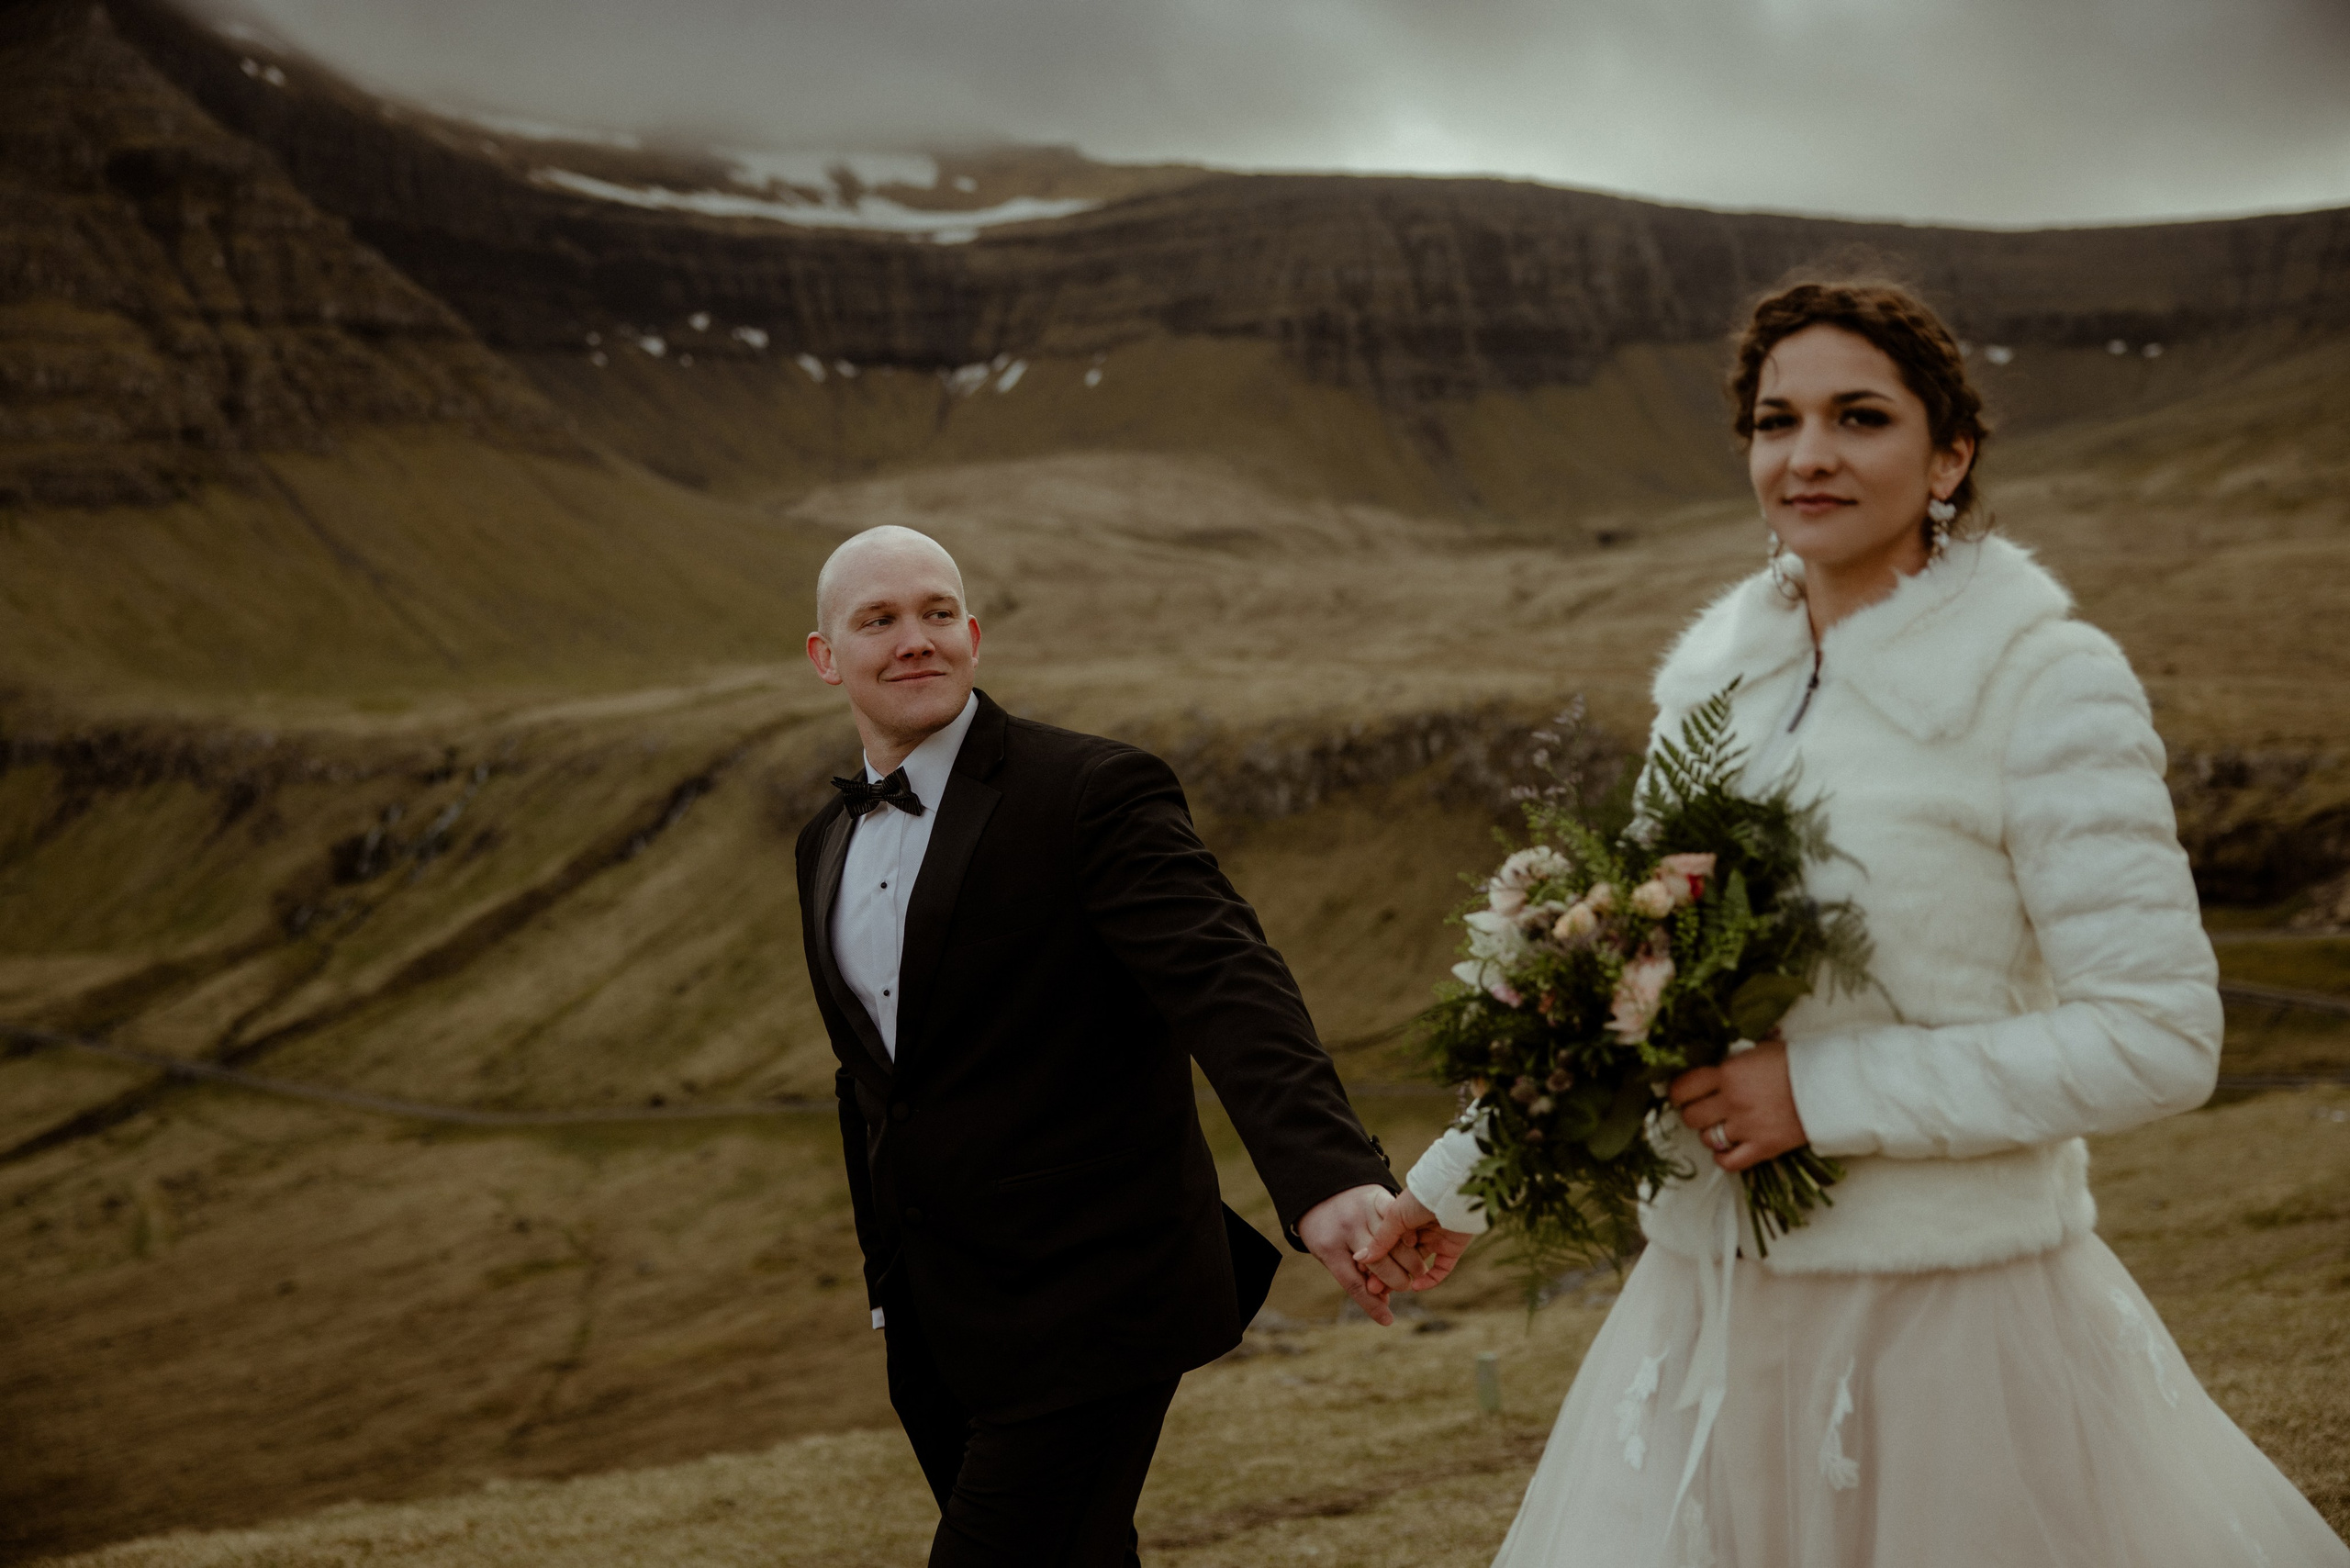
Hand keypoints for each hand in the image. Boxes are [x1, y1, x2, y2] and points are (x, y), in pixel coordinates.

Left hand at [1297, 1184, 1417, 1325]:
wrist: (1318, 1187)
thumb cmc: (1325, 1228)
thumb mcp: (1329, 1253)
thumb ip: (1355, 1276)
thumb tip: (1383, 1303)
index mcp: (1329, 1249)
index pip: (1353, 1284)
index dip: (1371, 1304)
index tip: (1388, 1320)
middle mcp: (1346, 1230)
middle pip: (1378, 1264)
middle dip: (1397, 1281)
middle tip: (1406, 1286)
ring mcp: (1362, 1212)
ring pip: (1392, 1243)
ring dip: (1409, 1261)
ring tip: (1417, 1272)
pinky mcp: (1375, 1196)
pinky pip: (1397, 1217)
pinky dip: (1407, 1232)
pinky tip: (1415, 1244)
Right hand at [1354, 1188, 1474, 1292]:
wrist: (1450, 1193)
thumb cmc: (1420, 1199)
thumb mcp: (1394, 1217)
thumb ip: (1380, 1239)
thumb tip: (1360, 1258)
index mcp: (1404, 1219)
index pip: (1387, 1244)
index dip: (1375, 1259)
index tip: (1362, 1273)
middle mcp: (1419, 1230)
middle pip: (1400, 1257)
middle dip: (1385, 1273)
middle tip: (1372, 1288)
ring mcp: (1436, 1239)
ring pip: (1417, 1265)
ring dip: (1402, 1279)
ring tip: (1386, 1291)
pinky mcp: (1452, 1249)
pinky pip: (1440, 1270)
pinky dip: (1428, 1281)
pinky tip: (1415, 1286)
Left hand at [1666, 1031, 1805, 1172]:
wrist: (1831, 1085)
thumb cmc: (1796, 1063)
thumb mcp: (1758, 1051)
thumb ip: (1731, 1061)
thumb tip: (1711, 1062)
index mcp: (1728, 1073)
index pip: (1683, 1088)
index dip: (1678, 1093)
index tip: (1682, 1094)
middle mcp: (1732, 1101)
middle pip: (1690, 1116)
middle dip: (1693, 1113)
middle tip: (1704, 1109)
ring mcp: (1746, 1126)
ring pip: (1706, 1138)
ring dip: (1710, 1133)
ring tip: (1721, 1126)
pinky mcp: (1763, 1147)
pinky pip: (1728, 1162)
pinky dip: (1723, 1157)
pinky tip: (1727, 1148)